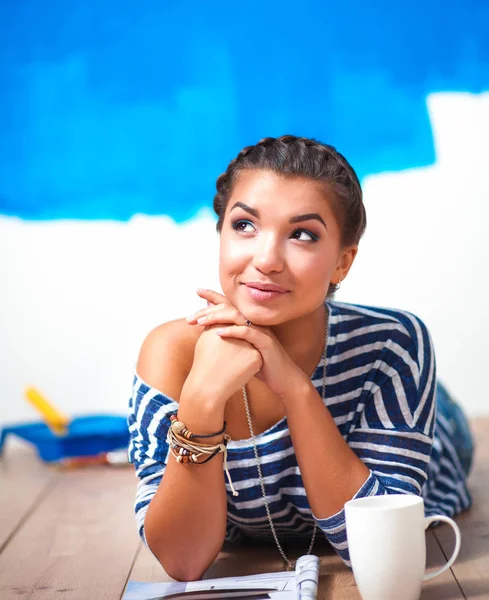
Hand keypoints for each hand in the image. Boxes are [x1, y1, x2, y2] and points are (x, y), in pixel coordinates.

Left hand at [188, 289, 305, 397]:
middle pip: (230, 307)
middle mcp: (255, 323)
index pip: (229, 304)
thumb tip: (215, 326)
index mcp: (249, 322)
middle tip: (191, 317)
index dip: (214, 296)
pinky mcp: (266, 342)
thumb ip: (231, 335)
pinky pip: (247, 333)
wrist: (284, 380)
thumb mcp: (244, 349)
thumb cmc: (263, 365)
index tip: (198, 291)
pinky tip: (217, 333)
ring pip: (237, 317)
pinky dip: (232, 331)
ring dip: (216, 317)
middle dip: (209, 309)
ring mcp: (261, 331)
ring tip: (200, 322)